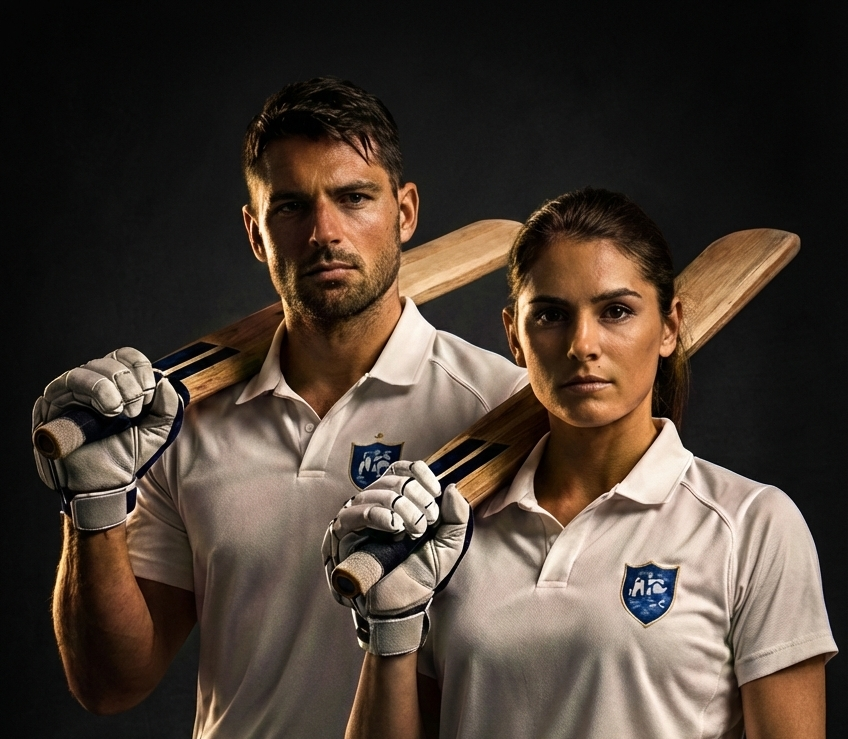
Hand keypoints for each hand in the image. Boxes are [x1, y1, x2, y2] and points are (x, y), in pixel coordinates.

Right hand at [32, 347, 182, 530]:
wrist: (102, 484)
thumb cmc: (125, 455)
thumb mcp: (158, 430)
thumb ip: (167, 405)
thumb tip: (163, 380)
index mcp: (115, 386)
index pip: (125, 357)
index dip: (140, 367)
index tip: (150, 393)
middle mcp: (91, 385)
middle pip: (110, 361)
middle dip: (130, 384)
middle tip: (134, 411)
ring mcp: (69, 393)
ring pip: (90, 368)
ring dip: (112, 388)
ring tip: (120, 413)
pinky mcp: (51, 403)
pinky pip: (71, 382)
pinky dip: (96, 391)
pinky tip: (107, 412)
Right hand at [322, 461, 471, 655]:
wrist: (399, 607)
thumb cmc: (420, 576)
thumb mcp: (448, 547)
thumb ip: (457, 518)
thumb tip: (452, 486)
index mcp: (400, 503)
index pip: (404, 469)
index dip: (421, 475)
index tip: (436, 493)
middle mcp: (378, 505)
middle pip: (395, 479)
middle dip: (418, 498)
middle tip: (427, 524)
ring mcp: (359, 516)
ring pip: (379, 492)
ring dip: (404, 510)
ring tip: (413, 533)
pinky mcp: (344, 533)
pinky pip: (358, 511)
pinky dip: (380, 515)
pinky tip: (394, 529)